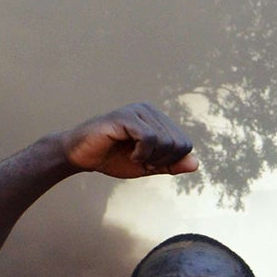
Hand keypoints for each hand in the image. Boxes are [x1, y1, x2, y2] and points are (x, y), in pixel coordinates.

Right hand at [59, 103, 198, 178]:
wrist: (81, 156)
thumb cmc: (113, 158)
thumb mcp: (148, 165)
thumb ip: (171, 164)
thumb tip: (196, 164)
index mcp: (158, 120)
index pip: (185, 144)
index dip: (171, 161)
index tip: (150, 163)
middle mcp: (150, 111)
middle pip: (179, 143)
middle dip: (162, 161)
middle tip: (141, 161)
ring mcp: (137, 111)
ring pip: (165, 141)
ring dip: (150, 158)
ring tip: (133, 156)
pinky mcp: (124, 116)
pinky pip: (149, 137)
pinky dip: (143, 153)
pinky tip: (130, 154)